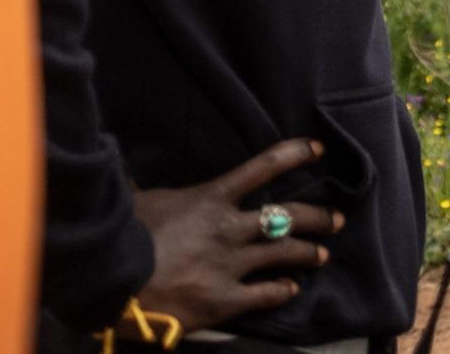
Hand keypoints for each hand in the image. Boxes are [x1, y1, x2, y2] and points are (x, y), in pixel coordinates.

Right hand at [132, 138, 344, 331]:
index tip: (318, 149)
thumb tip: (126, 163)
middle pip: (286, 217)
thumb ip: (151, 185)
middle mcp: (230, 228)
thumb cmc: (123, 237)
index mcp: (211, 198)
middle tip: (337, 218)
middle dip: (317, 216)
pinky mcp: (226, 300)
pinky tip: (290, 289)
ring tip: (323, 254)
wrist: (112, 284)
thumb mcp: (142, 201)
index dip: (294, 155)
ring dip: (308, 252)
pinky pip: (266, 294)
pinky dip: (282, 290)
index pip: (263, 168)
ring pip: (284, 253)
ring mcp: (231, 265)